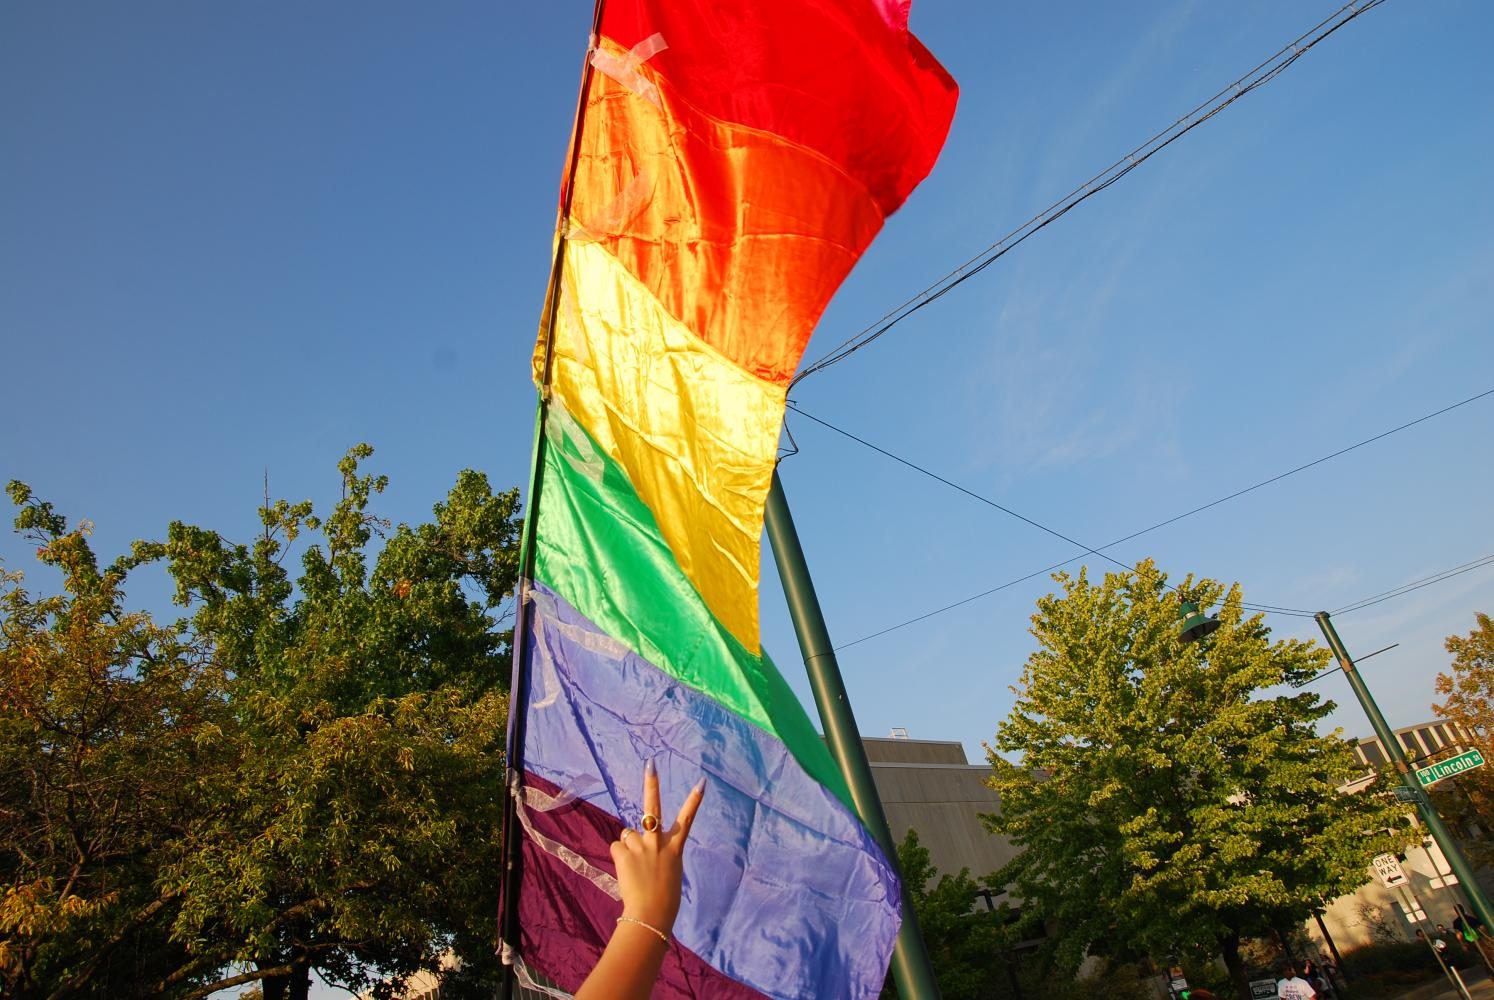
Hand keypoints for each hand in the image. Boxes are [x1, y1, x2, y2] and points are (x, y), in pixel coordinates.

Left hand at [611, 760, 704, 933]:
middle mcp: (659, 842)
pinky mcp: (624, 853)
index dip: (694, 800)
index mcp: (675, 848)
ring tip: (634, 867)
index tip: (701, 782)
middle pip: (654, 808)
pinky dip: (619, 857)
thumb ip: (657, 854)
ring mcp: (642, 846)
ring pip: (628, 834)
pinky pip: (616, 848)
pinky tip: (626, 871)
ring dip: (628, 847)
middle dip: (652, 784)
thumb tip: (639, 846)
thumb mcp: (669, 872)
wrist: (651, 913)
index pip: (687, 820)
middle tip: (650, 764)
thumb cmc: (664, 899)